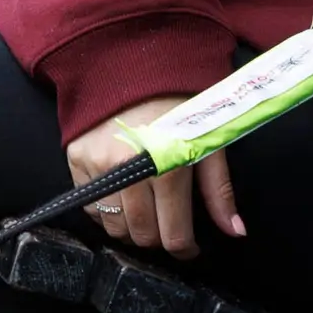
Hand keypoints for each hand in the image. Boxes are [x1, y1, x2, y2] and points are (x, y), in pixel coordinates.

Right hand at [65, 95, 242, 257]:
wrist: (134, 63)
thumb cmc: (178, 104)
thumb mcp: (207, 143)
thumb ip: (219, 192)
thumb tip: (236, 231)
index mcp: (167, 167)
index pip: (174, 234)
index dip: (185, 248)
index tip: (189, 246)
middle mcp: (128, 171)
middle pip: (143, 236)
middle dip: (159, 237)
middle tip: (167, 222)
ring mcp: (97, 167)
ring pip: (114, 228)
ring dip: (131, 227)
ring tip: (144, 209)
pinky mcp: (76, 160)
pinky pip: (90, 208)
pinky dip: (106, 211)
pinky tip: (121, 195)